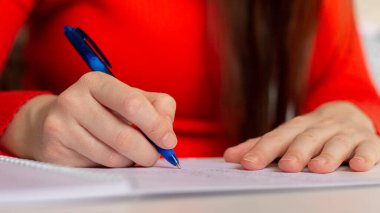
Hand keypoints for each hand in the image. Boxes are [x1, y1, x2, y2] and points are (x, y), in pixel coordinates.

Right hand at [0, 72, 176, 166]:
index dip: (155, 125)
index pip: (133, 103)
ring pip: (112, 155)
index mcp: (97, 82)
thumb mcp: (131, 99)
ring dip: (130, 160)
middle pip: (124, 135)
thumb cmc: (103, 110)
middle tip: (153, 156)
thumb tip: (167, 132)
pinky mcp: (55, 148)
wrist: (56, 121)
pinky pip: (97, 166)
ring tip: (129, 153)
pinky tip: (111, 156)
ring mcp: (61, 124)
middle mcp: (75, 99)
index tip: (169, 141)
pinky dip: (114, 166)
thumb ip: (158, 107)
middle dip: (147, 151)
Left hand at [224, 101, 379, 172]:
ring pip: (335, 142)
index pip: (276, 138)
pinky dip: (365, 155)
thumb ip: (261, 146)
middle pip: (305, 139)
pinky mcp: (367, 141)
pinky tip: (358, 165)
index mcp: (296, 127)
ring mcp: (344, 133)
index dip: (262, 150)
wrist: (348, 113)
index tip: (247, 164)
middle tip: (286, 167)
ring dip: (327, 155)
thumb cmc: (311, 131)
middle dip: (296, 152)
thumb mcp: (287, 136)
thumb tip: (230, 156)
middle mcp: (319, 128)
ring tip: (317, 168)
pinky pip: (369, 147)